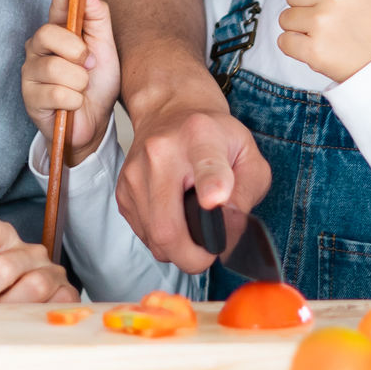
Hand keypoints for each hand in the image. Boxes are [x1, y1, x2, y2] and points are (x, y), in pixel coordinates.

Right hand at [22, 0, 118, 167]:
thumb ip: (98, 20)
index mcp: (59, 32)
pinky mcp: (29, 97)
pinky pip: (57, 93)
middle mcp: (39, 47)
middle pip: (50, 33)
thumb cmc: (98, 85)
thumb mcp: (106, 50)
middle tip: (87, 64)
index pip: (58, 6)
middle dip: (76, 50)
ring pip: (56, 67)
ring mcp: (31, 71)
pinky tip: (73, 104)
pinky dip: (74, 100)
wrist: (95, 124)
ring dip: (78, 82)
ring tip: (81, 89)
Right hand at [114, 106, 270, 274]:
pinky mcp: (122, 191)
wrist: (171, 112)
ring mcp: (135, 173)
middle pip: (169, 225)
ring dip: (178, 249)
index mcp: (201, 137)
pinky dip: (162, 239)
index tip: (214, 199)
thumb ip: (248, 191)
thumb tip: (230, 227)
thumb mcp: (248, 154)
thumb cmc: (214, 137)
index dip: (211, 184)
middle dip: (192, 256)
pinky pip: (144, 235)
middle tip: (210, 253)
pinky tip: (175, 219)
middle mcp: (161, 153)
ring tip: (194, 228)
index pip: (205, 163)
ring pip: (155, 238)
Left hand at [273, 0, 370, 82]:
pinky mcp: (312, 50)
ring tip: (327, 36)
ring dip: (300, 29)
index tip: (341, 4)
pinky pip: (284, 41)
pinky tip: (318, 49)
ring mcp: (321, 23)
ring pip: (286, 17)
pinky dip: (295, 48)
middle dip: (308, 8)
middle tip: (334, 22)